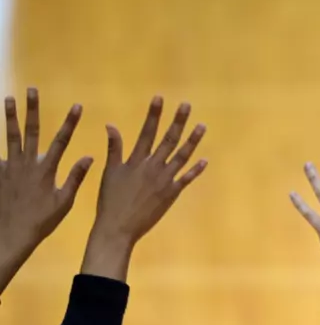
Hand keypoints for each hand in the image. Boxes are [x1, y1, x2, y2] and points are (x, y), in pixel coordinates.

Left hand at [0, 88, 92, 288]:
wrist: (11, 231)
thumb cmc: (42, 220)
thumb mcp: (64, 202)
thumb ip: (75, 178)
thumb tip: (89, 157)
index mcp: (46, 169)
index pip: (62, 140)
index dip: (70, 122)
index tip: (77, 105)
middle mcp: (27, 162)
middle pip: (31, 130)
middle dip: (32, 109)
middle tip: (31, 90)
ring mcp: (10, 165)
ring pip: (10, 136)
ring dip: (10, 116)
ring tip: (8, 98)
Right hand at [83, 96, 207, 280]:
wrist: (119, 226)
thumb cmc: (110, 199)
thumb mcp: (110, 171)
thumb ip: (114, 148)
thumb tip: (110, 124)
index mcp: (135, 160)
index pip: (146, 131)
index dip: (153, 114)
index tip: (159, 97)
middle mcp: (151, 167)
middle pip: (167, 139)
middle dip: (177, 121)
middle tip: (187, 105)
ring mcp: (163, 180)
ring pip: (181, 156)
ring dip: (192, 141)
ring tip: (202, 125)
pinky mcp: (171, 194)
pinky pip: (186, 179)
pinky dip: (195, 170)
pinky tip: (205, 159)